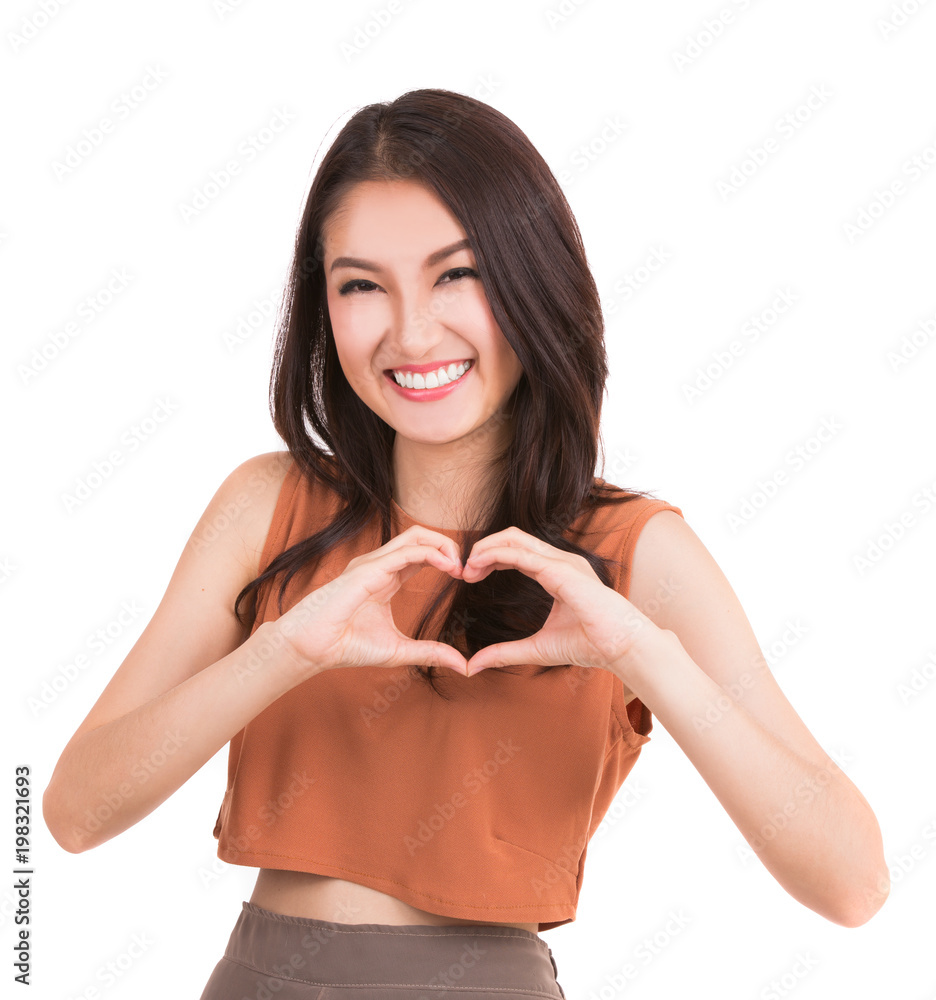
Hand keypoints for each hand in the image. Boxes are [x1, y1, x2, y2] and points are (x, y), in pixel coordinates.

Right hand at [273, 525, 468, 676]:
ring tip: (459, 567)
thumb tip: (463, 665)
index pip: (421, 553)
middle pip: (421, 536)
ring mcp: (372, 563)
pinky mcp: (368, 569)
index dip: (446, 558)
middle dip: (449, 545)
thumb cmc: (346, 646)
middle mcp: (379, 564)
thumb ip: (430, 653)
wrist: (313, 649)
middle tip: (466, 569)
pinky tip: (448, 567)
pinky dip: (431, 554)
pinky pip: (406, 552)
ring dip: (443, 545)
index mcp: (386, 577)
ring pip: (415, 536)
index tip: (464, 577)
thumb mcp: (399, 651)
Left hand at [460, 526, 661, 676]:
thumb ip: (504, 653)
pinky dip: (496, 555)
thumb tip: (473, 665)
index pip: (516, 551)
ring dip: (485, 548)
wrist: (622, 648)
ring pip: (514, 538)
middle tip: (463, 571)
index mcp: (556, 571)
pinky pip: (521, 554)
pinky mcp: (561, 569)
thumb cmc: (590, 645)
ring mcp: (562, 561)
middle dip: (483, 548)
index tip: (469, 576)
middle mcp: (559, 560)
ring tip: (467, 568)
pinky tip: (479, 566)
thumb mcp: (536, 648)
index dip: (489, 558)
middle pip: (513, 537)